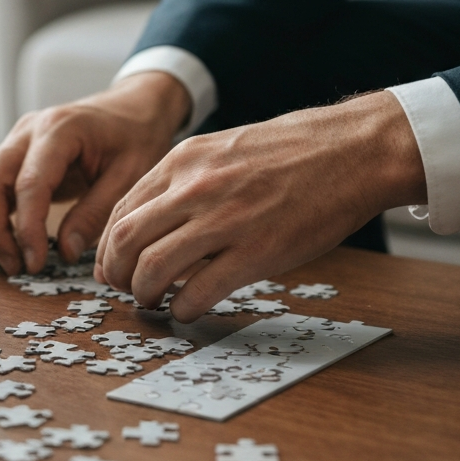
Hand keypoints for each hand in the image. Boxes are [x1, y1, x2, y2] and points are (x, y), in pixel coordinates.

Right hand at [0, 72, 190, 274]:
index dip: (27, 229)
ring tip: (13, 262)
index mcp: (60, 129)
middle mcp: (28, 130)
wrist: (133, 107)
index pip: (28, 184)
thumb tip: (65, 252)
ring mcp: (16, 140)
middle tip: (15, 268)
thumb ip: (96, 213)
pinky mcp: (13, 154)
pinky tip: (11, 243)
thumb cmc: (136, 137)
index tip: (35, 263)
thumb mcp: (130, 175)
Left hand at [95, 91, 426, 321]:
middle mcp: (193, 188)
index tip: (112, 266)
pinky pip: (199, 291)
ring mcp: (223, 220)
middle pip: (125, 242)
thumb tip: (150, 222)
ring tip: (152, 302)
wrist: (351, 150)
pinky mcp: (255, 252)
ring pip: (152, 268)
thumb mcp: (220, 151)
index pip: (120, 212)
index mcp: (181, 162)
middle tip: (124, 289)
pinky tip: (187, 310)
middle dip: (115, 274)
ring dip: (143, 295)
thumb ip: (183, 182)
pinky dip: (183, 308)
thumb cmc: (289, 153)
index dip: (107, 247)